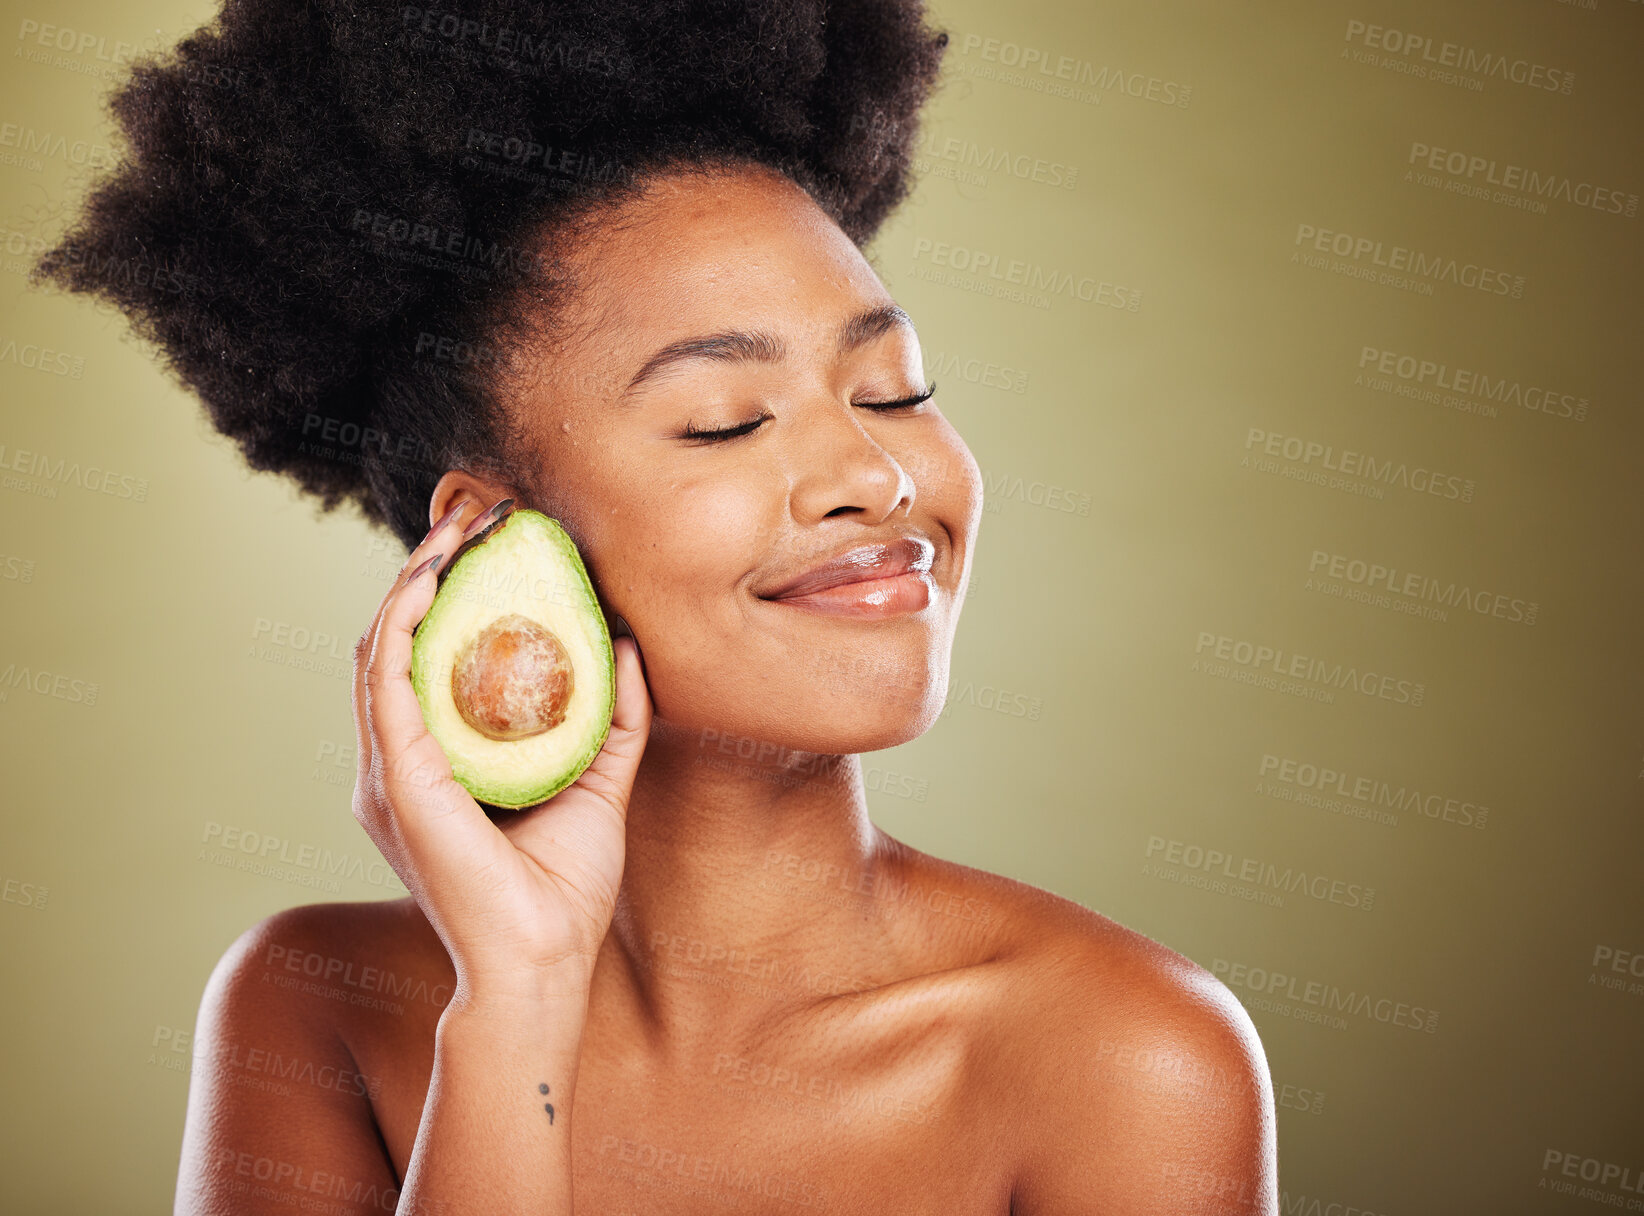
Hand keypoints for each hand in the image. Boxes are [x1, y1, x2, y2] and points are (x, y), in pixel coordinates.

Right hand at [349, 498, 651, 1001]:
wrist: (543, 961)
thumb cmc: (563, 888)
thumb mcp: (600, 780)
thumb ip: (613, 717)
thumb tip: (628, 643)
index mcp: (436, 762)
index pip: (430, 656)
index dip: (452, 591)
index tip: (495, 538)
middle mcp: (399, 760)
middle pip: (401, 639)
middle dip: (432, 567)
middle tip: (478, 512)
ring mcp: (388, 769)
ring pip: (384, 646)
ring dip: (415, 577)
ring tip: (459, 524)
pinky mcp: (395, 776)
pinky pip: (387, 678)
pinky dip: (404, 618)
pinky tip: (433, 574)